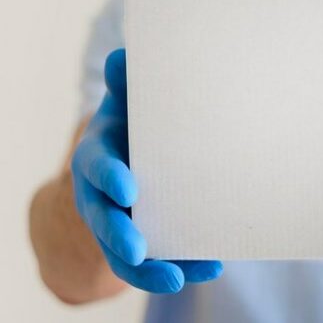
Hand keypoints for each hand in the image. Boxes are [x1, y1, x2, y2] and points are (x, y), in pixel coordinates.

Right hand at [71, 49, 222, 292]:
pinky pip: (157, 260)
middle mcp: (103, 195)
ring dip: (149, 269)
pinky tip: (211, 267)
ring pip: (126, 254)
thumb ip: (126, 88)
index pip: (97, 169)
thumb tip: (122, 57)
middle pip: (105, 221)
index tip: (129, 190)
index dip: (111, 179)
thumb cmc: (131, 127)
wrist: (125, 157)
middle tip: (140, 251)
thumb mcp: (126, 106)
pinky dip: (181, 265)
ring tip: (177, 279)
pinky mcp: (144, 238)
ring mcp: (121, 221)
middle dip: (120, 236)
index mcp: (97, 157)